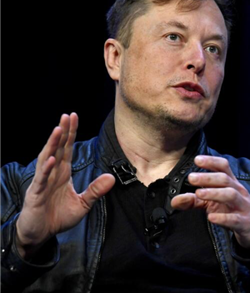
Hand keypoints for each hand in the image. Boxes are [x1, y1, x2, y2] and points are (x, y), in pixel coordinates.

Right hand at [15, 113, 114, 258]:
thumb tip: (111, 177)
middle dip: (62, 132)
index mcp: (62, 173)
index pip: (67, 149)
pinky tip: (52, 160)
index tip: (74, 117)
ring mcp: (42, 182)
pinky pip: (41, 180)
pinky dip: (46, 169)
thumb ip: (95, 190)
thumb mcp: (82, 204)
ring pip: (47, 159)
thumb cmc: (57, 217)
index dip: (71, 133)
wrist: (40, 235)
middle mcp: (52, 174)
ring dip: (52, 145)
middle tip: (66, 115)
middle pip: (57, 149)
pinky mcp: (36, 194)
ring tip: (58, 130)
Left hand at [171, 155, 249, 252]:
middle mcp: (238, 191)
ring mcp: (243, 206)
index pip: (223, 167)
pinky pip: (235, 219)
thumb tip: (174, 201)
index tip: (196, 160)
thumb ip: (194, 201)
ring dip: (214, 192)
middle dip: (208, 177)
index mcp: (231, 184)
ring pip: (231, 195)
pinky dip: (223, 218)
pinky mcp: (245, 222)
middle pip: (225, 179)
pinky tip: (211, 217)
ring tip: (199, 193)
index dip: (211, 161)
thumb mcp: (213, 204)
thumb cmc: (233, 211)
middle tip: (191, 178)